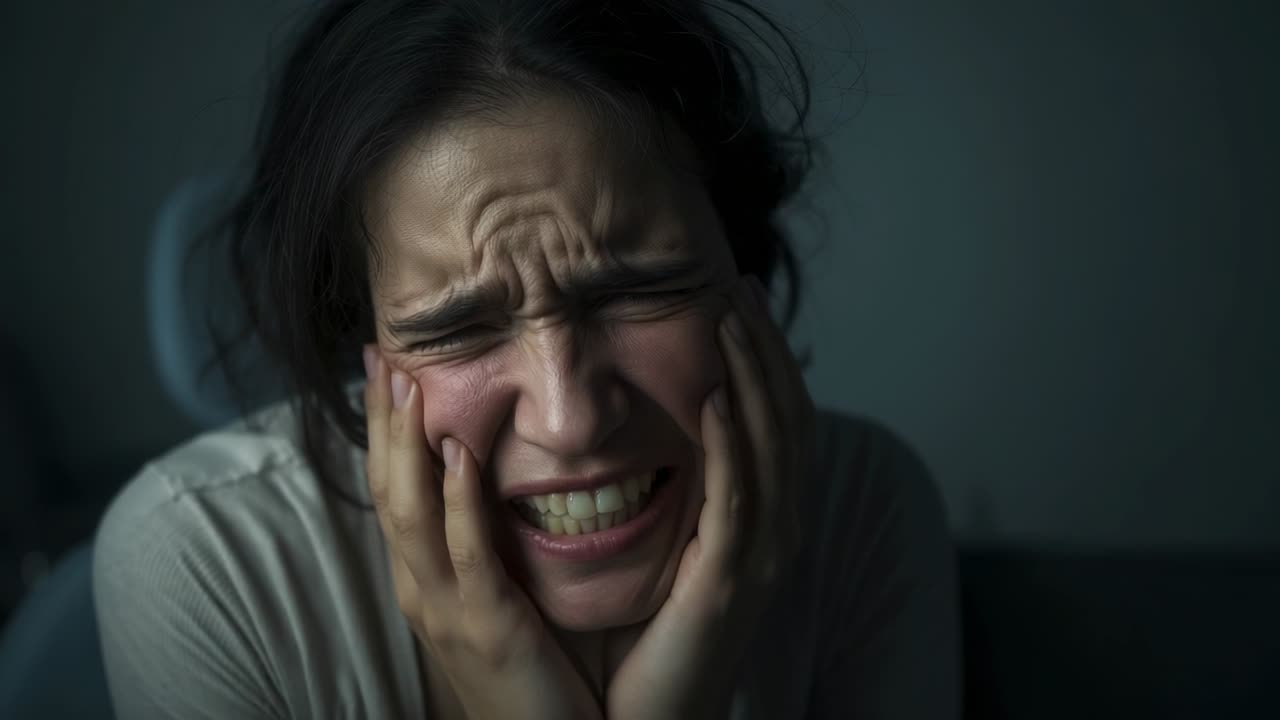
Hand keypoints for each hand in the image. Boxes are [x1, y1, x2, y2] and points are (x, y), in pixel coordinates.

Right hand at [363, 349, 602, 719]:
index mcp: (422, 578)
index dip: (382, 429)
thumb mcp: (494, 596)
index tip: (382, 368)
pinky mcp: (485, 625)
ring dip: (406, 446)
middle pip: (387, 490)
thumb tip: (482, 481)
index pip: (392, 488)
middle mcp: (419, 588)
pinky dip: (456, 501)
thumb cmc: (528, 669)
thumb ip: (483, 544)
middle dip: (381, 423)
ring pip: (410, 513)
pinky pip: (465, 553)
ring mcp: (444, 608)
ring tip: (408, 386)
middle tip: (380, 356)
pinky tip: (457, 455)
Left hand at [604, 276, 814, 718]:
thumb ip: (685, 486)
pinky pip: (738, 497)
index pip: (780, 418)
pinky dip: (733, 443)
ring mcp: (762, 555)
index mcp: (767, 518)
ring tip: (728, 320)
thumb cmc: (654, 632)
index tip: (736, 300)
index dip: (767, 357)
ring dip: (753, 377)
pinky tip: (715, 395)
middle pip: (788, 419)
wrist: (647, 716)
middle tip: (736, 289)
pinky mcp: (731, 578)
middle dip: (765, 350)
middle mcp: (779, 530)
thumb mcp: (677, 542)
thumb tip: (671, 419)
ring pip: (772, 446)